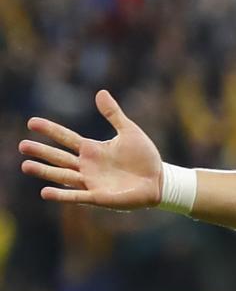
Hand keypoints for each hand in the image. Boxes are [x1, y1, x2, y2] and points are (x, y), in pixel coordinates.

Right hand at [20, 91, 162, 208]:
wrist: (159, 180)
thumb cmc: (144, 157)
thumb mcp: (129, 131)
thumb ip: (113, 114)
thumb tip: (101, 92)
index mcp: (92, 149)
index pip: (66, 137)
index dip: (49, 130)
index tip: (31, 122)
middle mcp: (87, 166)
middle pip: (59, 157)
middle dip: (41, 151)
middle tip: (22, 145)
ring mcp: (91, 182)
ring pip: (63, 176)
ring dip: (45, 172)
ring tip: (26, 166)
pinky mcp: (99, 197)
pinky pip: (77, 196)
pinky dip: (62, 194)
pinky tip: (45, 192)